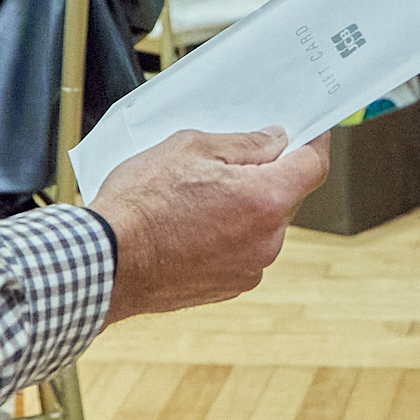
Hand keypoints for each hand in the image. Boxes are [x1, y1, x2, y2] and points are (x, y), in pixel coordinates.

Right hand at [91, 127, 331, 321]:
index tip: (308, 132)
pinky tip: (191, 226)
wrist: (106, 261)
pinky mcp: (230, 287)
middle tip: (226, 162)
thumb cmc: (140, 204)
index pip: (313, 165)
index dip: (312, 143)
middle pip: (286, 195)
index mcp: (265, 199)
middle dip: (265, 176)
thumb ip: (245, 144)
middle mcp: (267, 239)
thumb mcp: (191, 148)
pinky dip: (227, 236)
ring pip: (263, 225)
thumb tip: (275, 141)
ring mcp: (250, 268)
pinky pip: (243, 250)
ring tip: (196, 198)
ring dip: (244, 208)